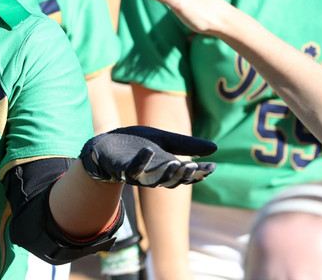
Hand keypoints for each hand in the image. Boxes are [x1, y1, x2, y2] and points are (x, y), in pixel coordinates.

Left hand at [79, 126, 216, 187]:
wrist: (107, 144)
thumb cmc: (136, 144)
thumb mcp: (164, 140)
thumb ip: (186, 145)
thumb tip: (215, 148)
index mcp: (166, 169)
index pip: (186, 175)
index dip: (199, 174)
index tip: (212, 167)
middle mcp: (154, 175)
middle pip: (172, 181)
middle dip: (183, 176)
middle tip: (195, 168)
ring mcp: (137, 174)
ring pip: (155, 180)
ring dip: (166, 173)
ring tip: (177, 162)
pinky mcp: (122, 169)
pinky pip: (132, 169)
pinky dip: (141, 161)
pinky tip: (149, 151)